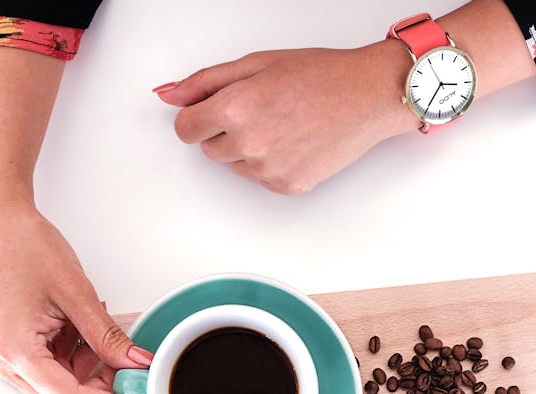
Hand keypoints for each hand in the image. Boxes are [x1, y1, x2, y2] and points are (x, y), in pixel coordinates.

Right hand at [0, 200, 150, 393]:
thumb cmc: (25, 247)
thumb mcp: (77, 293)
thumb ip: (108, 336)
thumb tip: (136, 363)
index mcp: (15, 351)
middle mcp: (4, 362)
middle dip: (101, 391)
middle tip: (132, 370)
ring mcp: (5, 357)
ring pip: (58, 388)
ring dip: (88, 371)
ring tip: (100, 332)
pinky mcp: (11, 348)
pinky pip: (50, 369)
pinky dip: (75, 357)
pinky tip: (82, 330)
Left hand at [155, 41, 417, 194]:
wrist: (368, 97)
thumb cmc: (320, 75)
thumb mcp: (257, 64)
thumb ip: (205, 82)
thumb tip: (168, 95)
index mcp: (236, 108)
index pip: (185, 129)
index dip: (198, 117)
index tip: (215, 109)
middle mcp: (249, 143)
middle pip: (208, 150)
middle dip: (224, 131)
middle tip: (261, 110)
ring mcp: (268, 170)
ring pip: (234, 166)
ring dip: (248, 148)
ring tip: (282, 124)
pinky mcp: (287, 186)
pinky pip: (260, 179)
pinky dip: (271, 163)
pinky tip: (294, 141)